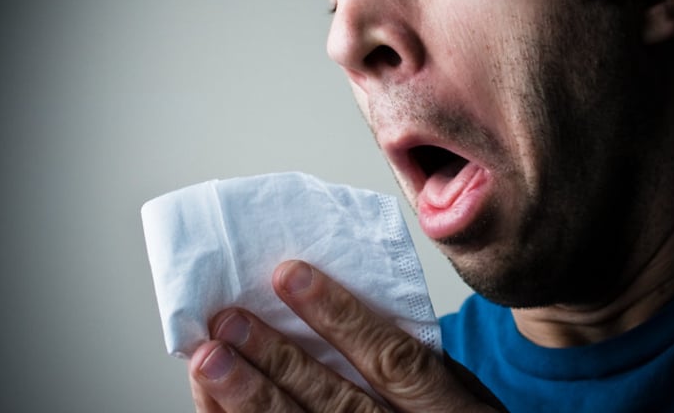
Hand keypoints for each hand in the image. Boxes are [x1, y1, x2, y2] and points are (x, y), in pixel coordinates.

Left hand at [188, 260, 505, 411]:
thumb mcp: (462, 395)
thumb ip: (416, 362)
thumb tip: (341, 308)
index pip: (395, 361)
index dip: (341, 317)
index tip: (291, 275)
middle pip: (337, 405)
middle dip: (279, 361)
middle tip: (231, 321)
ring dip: (250, 397)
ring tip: (210, 359)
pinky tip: (216, 403)